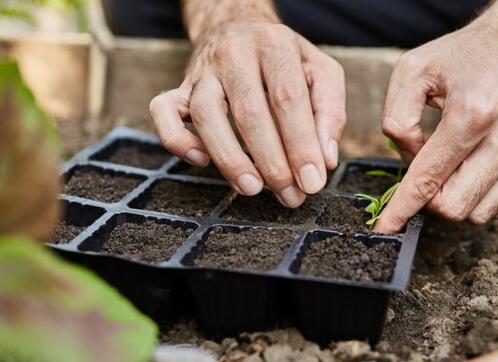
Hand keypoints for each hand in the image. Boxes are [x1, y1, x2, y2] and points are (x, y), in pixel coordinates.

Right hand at [149, 20, 345, 206]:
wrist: (239, 26)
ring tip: (252, 188)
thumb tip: (324, 159)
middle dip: (272, 162)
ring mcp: (203, 71)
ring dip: (229, 158)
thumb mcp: (321, 73)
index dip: (301, 144)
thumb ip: (329, 112)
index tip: (312, 181)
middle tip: (290, 195)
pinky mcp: (180, 88)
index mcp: (275, 45)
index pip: (288, 98)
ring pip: (205, 114)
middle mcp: (235, 54)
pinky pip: (163, 111)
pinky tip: (202, 161)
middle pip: (249, 112)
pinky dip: (178, 140)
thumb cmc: (286, 59)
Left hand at [374, 18, 497, 232]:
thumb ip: (396, 117)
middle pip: (453, 206)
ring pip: (477, 213)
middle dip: (429, 199)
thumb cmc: (464, 57)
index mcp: (472, 113)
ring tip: (450, 166)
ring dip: (454, 199)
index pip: (429, 178)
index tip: (385, 227)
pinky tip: (470, 170)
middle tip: (424, 173)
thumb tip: (407, 159)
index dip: (402, 208)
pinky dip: (477, 198)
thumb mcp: (413, 70)